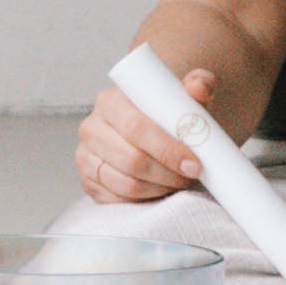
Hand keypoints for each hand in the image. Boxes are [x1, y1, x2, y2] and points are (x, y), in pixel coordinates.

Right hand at [76, 62, 217, 207]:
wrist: (149, 130)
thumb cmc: (165, 114)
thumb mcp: (183, 96)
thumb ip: (198, 85)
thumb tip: (199, 89)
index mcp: (110, 101)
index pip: (136, 128)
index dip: (167, 149)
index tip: (194, 163)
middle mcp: (92, 128)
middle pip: (131, 159)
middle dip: (167, 173)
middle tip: (190, 175)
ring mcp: (86, 156)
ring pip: (127, 183)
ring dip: (159, 188)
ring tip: (178, 181)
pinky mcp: (88, 182)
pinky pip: (119, 199)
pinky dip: (144, 200)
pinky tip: (159, 189)